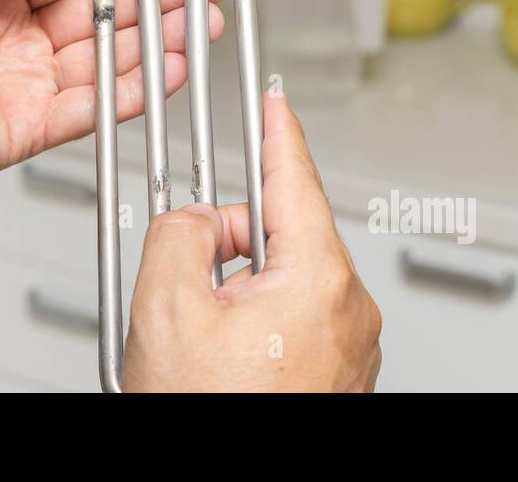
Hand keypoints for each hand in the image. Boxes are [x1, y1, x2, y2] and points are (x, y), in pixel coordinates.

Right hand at [122, 95, 381, 391]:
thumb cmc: (211, 415)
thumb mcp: (167, 310)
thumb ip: (176, 235)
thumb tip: (191, 218)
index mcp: (317, 282)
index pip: (294, 180)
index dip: (278, 131)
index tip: (275, 101)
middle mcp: (348, 311)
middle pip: (282, 234)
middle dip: (229, 242)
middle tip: (186, 277)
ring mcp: (350, 345)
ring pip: (285, 279)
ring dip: (239, 291)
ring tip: (204, 340)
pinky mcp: (342, 372)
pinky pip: (296, 320)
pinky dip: (257, 323)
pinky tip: (224, 357)